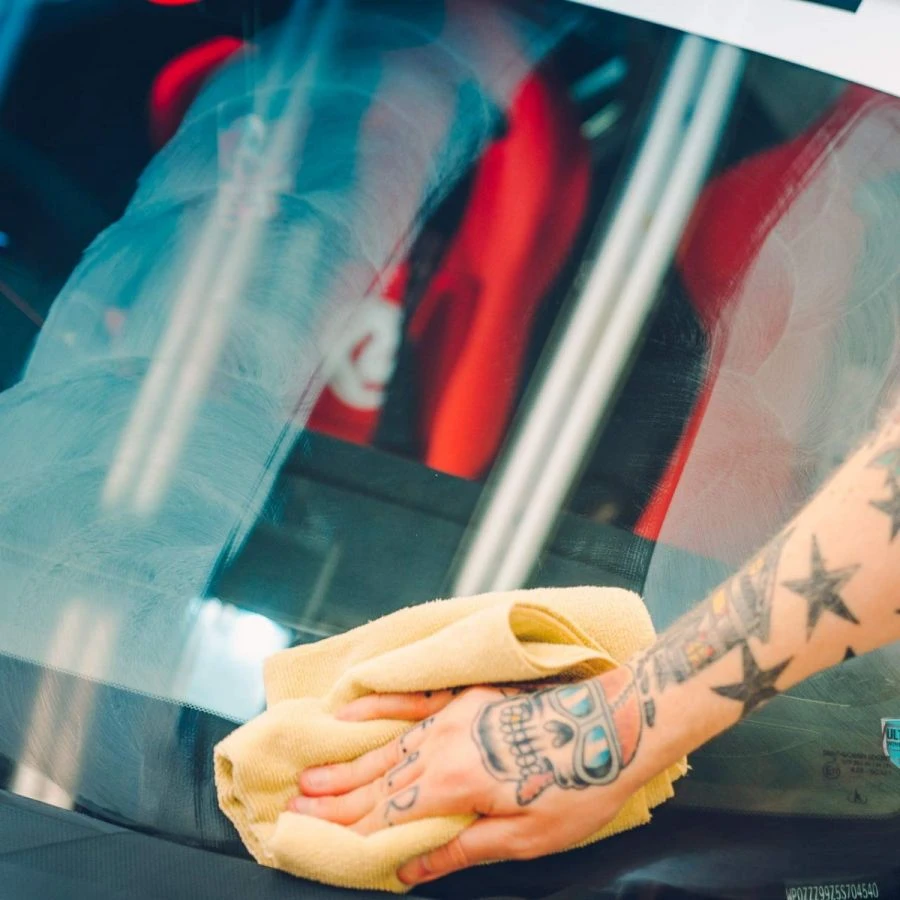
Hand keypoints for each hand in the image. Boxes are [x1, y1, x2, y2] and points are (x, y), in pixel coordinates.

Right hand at [288, 669, 644, 885]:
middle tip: (293, 806)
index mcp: (454, 784)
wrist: (614, 721)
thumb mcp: (526, 837)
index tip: (311, 839)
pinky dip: (380, 709)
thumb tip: (409, 870)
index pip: (388, 815)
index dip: (349, 831)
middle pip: (379, 779)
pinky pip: (413, 701)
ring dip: (347, 763)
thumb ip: (461, 848)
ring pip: (388, 745)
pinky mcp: (468, 697)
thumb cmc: (578, 786)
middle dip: (336, 798)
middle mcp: (443, 745)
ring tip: (312, 774)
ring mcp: (453, 716)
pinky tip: (354, 711)